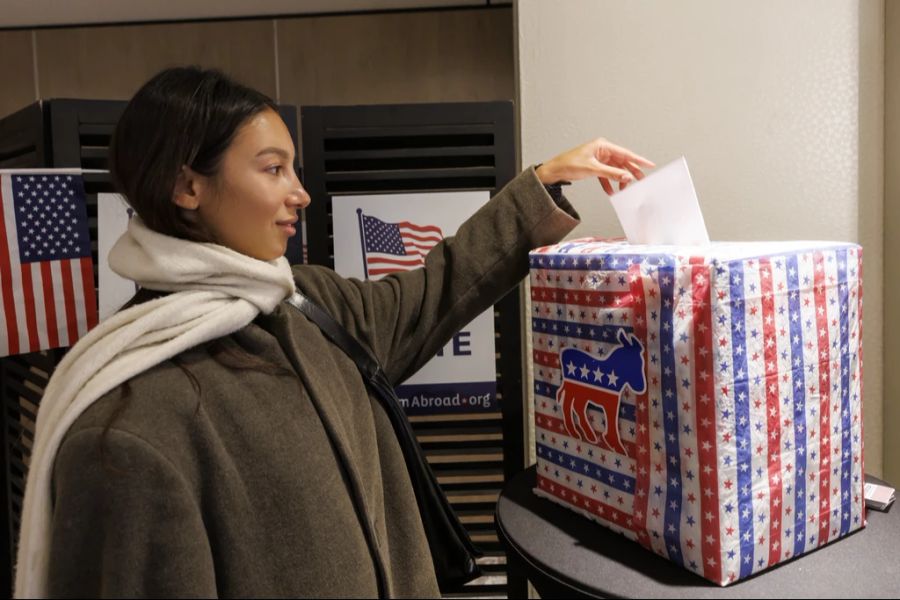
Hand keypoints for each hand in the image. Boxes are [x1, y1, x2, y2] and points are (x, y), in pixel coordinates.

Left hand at [536, 138, 654, 194]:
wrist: (554, 171)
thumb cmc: (568, 164)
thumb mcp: (592, 169)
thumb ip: (611, 173)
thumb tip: (626, 176)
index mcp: (602, 145)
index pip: (624, 153)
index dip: (638, 160)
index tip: (649, 165)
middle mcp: (602, 150)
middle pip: (621, 161)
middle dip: (630, 172)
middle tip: (640, 180)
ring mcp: (598, 158)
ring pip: (614, 169)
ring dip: (619, 179)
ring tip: (625, 188)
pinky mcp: (594, 166)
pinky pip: (606, 175)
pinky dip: (609, 183)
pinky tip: (611, 191)